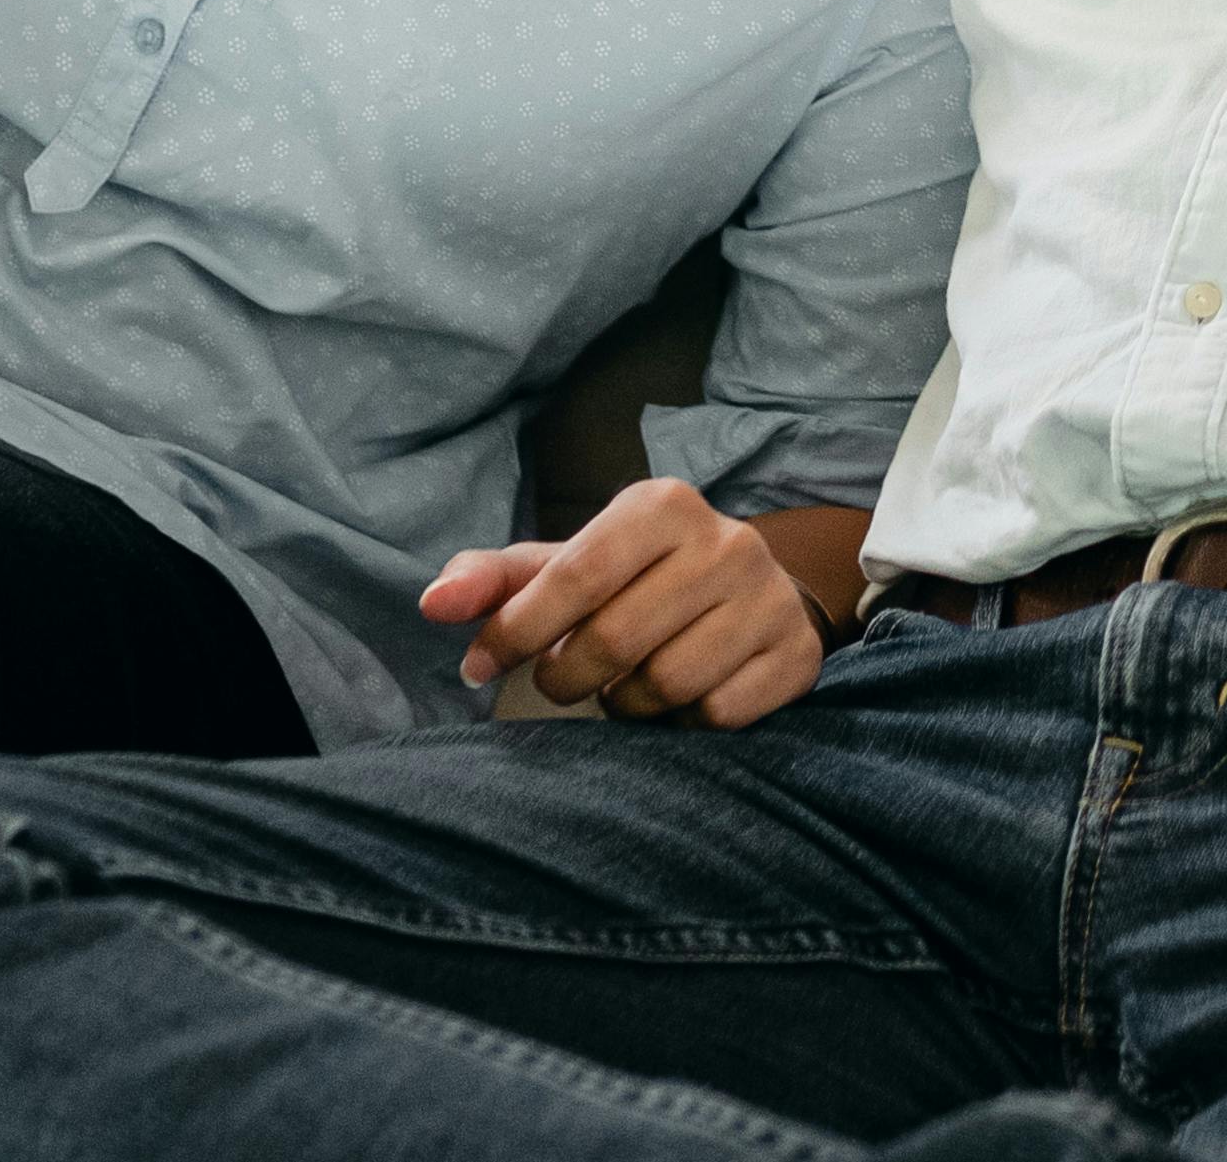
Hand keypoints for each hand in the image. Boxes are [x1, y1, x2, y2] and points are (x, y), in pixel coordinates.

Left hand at [418, 479, 830, 729]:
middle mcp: (727, 541)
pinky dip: (682, 723)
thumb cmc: (636, 583)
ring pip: (666, 685)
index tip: (480, 668)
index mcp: (663, 505)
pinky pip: (715, 716)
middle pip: (614, 641)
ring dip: (626, 704)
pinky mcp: (796, 656)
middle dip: (569, 678)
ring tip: (627, 683)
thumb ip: (495, 580)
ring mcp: (770, 599)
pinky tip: (682, 697)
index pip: (574, 576)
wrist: (752, 598)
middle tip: (565, 680)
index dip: (517, 632)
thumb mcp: (566, 567)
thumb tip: (431, 603)